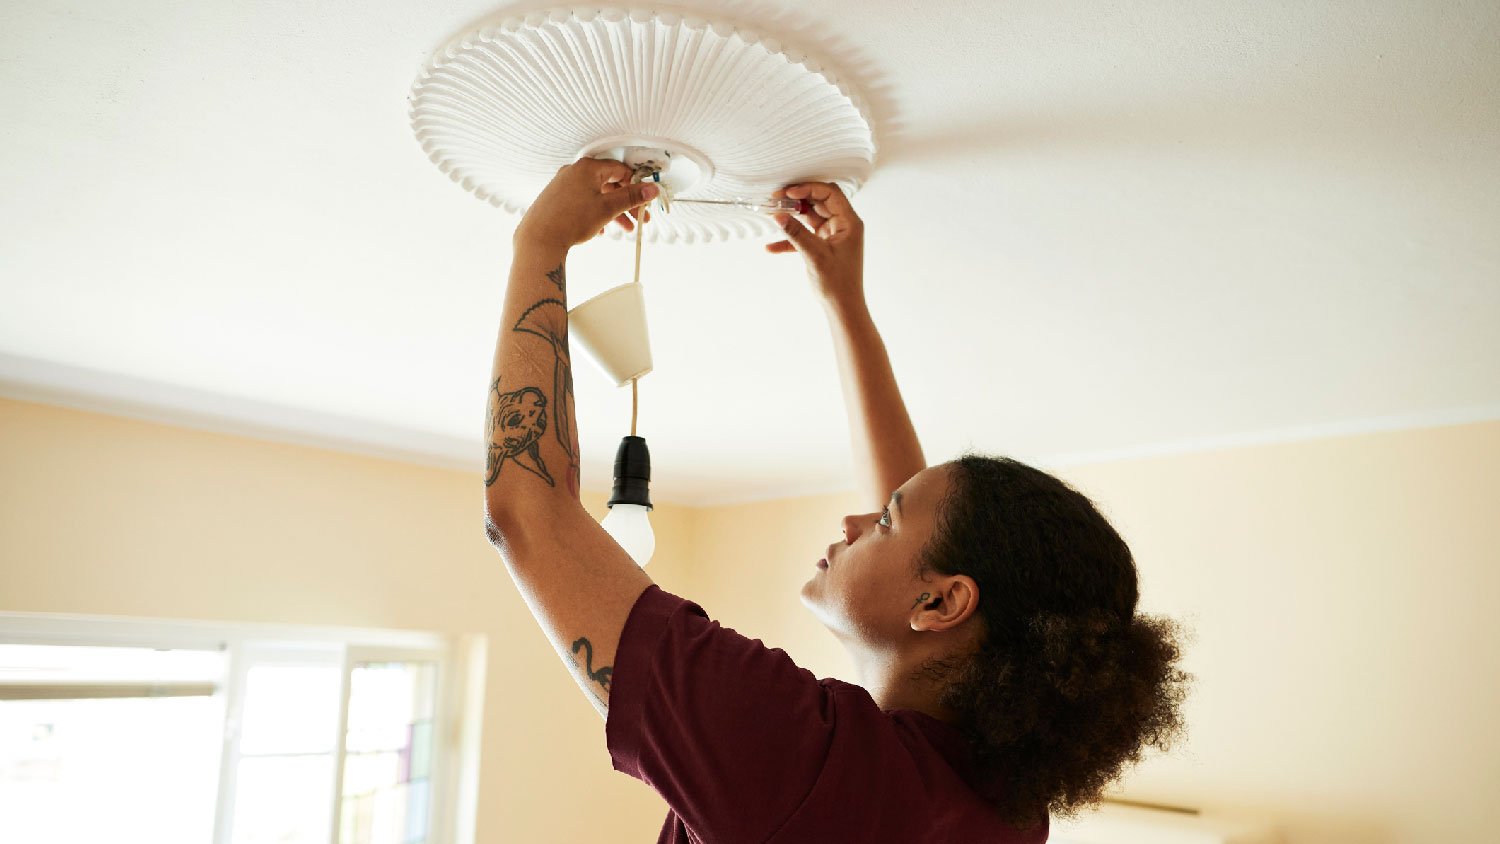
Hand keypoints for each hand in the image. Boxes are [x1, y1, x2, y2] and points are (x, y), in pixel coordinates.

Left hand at [515, 158, 658, 250]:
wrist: (538, 239)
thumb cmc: (569, 220)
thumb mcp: (608, 208)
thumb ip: (631, 197)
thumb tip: (651, 189)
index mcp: (587, 168)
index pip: (620, 170)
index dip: (635, 185)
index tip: (643, 199)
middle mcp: (573, 172)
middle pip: (609, 183)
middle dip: (625, 202)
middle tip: (638, 217)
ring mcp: (563, 185)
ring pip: (596, 194)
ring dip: (612, 211)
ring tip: (623, 229)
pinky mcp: (556, 198)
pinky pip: (582, 202)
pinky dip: (595, 213)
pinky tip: (600, 230)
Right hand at [765, 182, 863, 306]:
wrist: (842, 307)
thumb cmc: (838, 282)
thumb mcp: (814, 255)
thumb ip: (796, 233)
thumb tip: (778, 216)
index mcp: (849, 222)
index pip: (829, 194)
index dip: (809, 189)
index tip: (789, 193)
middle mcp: (842, 224)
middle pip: (818, 201)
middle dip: (797, 199)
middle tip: (776, 198)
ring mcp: (832, 234)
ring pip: (810, 216)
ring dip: (792, 216)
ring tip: (772, 214)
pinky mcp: (822, 245)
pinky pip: (804, 235)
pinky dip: (790, 239)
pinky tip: (771, 247)